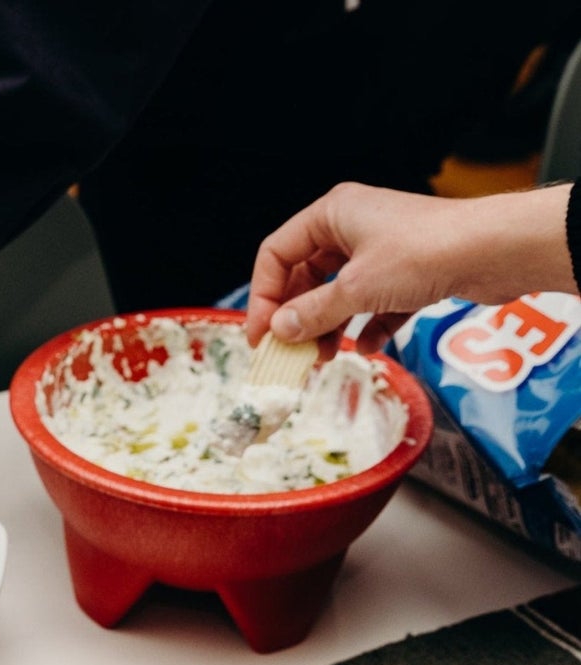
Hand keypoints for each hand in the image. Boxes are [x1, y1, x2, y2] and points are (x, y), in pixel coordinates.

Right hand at [245, 182, 576, 351]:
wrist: (496, 251)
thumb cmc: (426, 252)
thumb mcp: (356, 288)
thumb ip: (312, 313)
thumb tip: (278, 331)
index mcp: (333, 214)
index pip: (277, 254)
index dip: (263, 296)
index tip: (259, 335)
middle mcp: (353, 228)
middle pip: (304, 277)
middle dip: (295, 318)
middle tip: (287, 353)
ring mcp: (380, 251)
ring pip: (336, 294)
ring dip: (325, 328)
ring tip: (322, 358)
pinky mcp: (405, 274)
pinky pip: (370, 305)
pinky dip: (363, 328)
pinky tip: (365, 347)